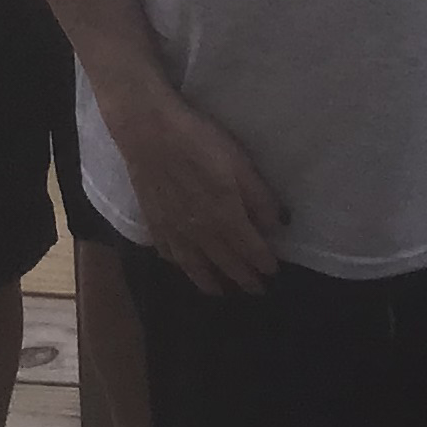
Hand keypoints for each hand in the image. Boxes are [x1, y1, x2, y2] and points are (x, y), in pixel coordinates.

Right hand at [98, 79, 283, 294]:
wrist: (149, 133)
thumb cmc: (200, 142)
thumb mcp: (241, 164)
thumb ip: (260, 198)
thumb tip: (277, 226)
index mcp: (226, 217)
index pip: (250, 249)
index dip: (263, 263)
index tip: (273, 273)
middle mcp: (200, 232)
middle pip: (225, 262)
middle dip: (243, 278)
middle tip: (256, 290)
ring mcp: (174, 230)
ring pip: (195, 266)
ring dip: (211, 282)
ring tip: (221, 293)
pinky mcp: (154, 222)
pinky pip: (169, 253)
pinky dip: (179, 265)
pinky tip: (183, 266)